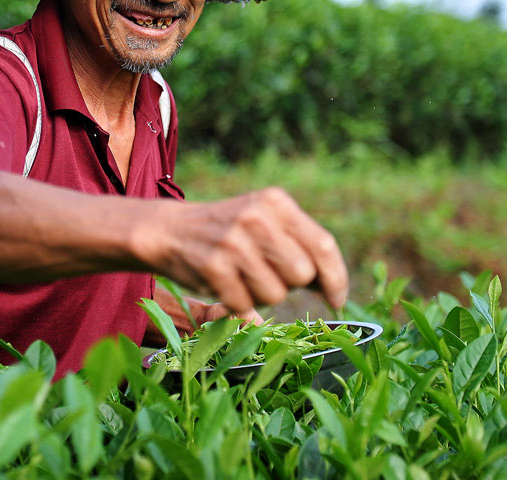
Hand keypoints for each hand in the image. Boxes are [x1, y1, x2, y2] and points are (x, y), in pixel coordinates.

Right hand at [144, 187, 347, 314]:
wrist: (170, 230)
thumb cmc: (228, 232)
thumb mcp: (264, 222)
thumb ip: (299, 247)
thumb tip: (334, 288)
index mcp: (276, 202)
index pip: (323, 245)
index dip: (336, 278)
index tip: (337, 299)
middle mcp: (257, 217)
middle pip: (302, 274)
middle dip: (288, 284)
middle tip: (265, 273)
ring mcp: (234, 242)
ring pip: (275, 295)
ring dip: (260, 295)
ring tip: (240, 276)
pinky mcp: (213, 266)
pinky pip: (244, 305)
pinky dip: (236, 303)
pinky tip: (222, 282)